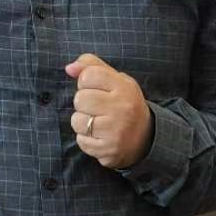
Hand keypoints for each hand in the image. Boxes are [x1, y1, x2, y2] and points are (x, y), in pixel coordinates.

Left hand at [66, 53, 153, 169]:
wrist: (145, 138)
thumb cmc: (124, 103)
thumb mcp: (115, 80)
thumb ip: (92, 66)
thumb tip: (69, 68)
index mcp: (125, 87)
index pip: (89, 75)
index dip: (86, 81)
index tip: (95, 88)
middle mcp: (122, 108)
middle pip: (80, 98)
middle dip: (83, 103)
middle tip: (98, 108)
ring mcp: (115, 130)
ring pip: (77, 120)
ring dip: (82, 122)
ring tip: (98, 122)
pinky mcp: (108, 149)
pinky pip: (81, 140)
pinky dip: (86, 138)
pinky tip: (100, 136)